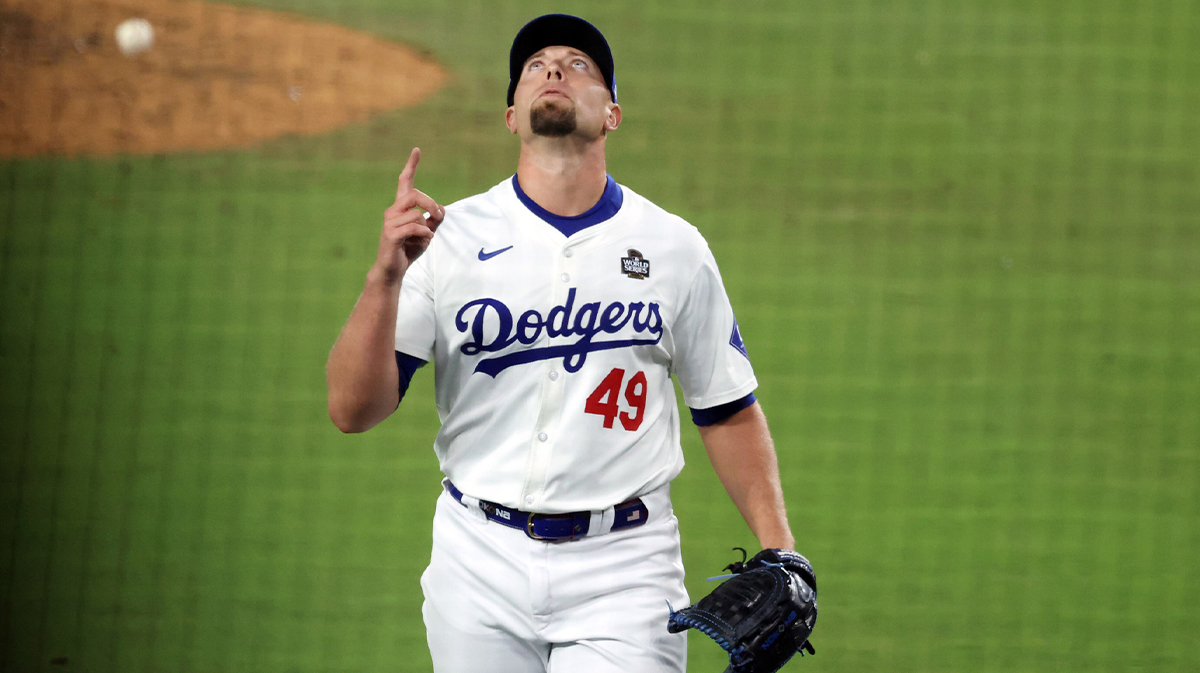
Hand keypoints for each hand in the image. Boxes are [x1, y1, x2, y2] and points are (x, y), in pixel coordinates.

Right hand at [374, 147, 443, 284]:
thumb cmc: (408, 250)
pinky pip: (414, 227)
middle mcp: (392, 211)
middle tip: (439, 216)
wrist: (393, 270)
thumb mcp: (426, 233)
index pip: (404, 182)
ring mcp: (389, 222)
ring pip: (417, 214)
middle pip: (415, 194)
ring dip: (427, 228)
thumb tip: (441, 210)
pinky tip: (424, 242)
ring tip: (424, 239)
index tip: (417, 150)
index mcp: (400, 208)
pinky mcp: (390, 234)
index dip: (411, 166)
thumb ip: (434, 220)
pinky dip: (424, 235)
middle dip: (432, 204)